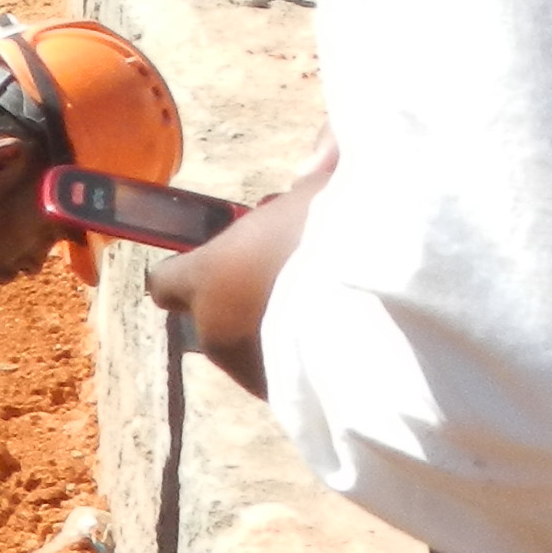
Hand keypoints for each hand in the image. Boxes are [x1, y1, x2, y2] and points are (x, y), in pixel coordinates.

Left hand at [150, 134, 333, 401]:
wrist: (386, 324)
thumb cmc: (342, 246)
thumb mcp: (327, 191)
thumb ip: (317, 170)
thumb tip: (320, 150)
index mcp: (207, 278)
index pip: (165, 282)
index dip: (188, 270)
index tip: (220, 258)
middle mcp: (216, 332)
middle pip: (213, 314)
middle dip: (243, 295)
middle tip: (292, 270)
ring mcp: (251, 373)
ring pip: (251, 346)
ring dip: (276, 329)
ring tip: (329, 304)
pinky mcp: (291, 402)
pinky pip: (289, 374)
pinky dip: (308, 360)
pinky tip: (348, 338)